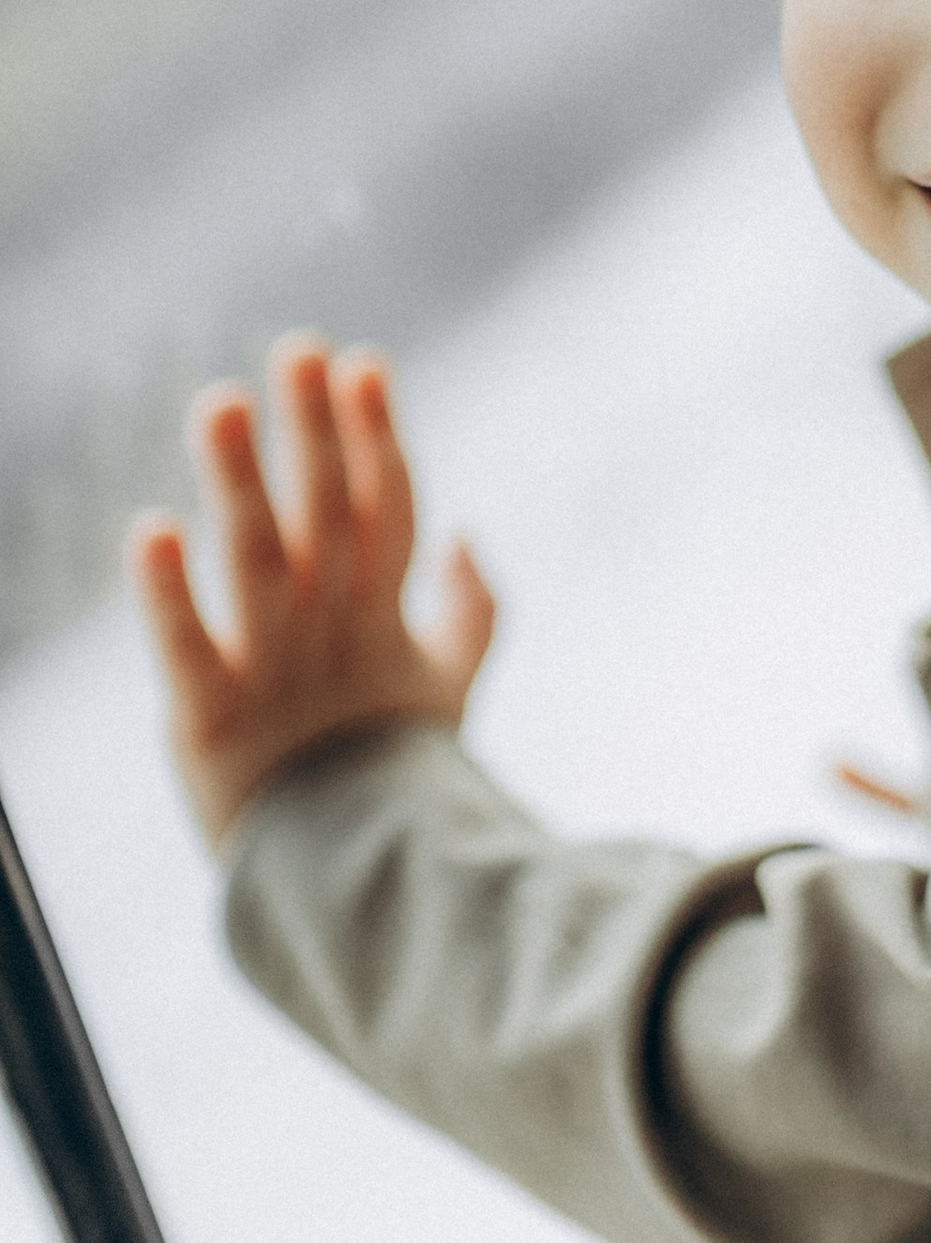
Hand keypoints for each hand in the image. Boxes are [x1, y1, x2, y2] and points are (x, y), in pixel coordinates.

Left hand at [132, 335, 494, 847]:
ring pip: (260, 563)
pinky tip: (150, 530)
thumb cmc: (392, 780)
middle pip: (327, 516)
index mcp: (383, 620)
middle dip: (315, 432)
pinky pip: (189, 650)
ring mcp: (273, 674)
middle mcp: (331, 634)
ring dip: (241, 480)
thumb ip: (469, 615)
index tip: (361, 362)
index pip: (388, 509)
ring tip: (220, 401)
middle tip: (296, 350)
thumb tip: (467, 534)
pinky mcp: (209, 722)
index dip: (377, 435)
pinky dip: (169, 596)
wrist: (355, 892)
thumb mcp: (446, 694)